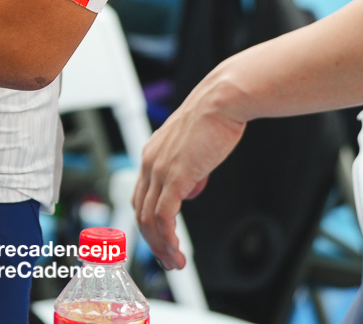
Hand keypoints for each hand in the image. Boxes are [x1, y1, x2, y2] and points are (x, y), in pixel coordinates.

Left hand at [132, 75, 248, 270]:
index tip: (161, 241)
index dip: (148, 223)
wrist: (222, 101)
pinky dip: (168, 237)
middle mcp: (149, 162)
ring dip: (161, 245)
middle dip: (152, 241)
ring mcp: (159, 169)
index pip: (141, 196)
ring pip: (149, 218)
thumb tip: (190, 190)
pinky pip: (163, 215)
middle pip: (140, 211)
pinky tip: (177, 250)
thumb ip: (188, 170)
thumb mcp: (195, 149)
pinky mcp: (174, 176)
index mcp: (152, 155)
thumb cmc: (214, 119)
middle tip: (168, 260)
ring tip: (176, 262)